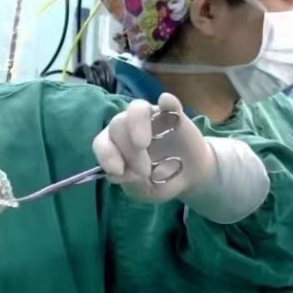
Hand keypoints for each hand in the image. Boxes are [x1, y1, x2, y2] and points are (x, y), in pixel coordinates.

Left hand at [93, 93, 214, 202]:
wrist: (190, 176)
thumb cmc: (159, 181)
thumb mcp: (145, 190)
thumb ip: (132, 183)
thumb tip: (120, 173)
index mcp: (115, 145)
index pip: (102, 143)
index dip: (106, 155)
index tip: (118, 171)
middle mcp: (128, 126)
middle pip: (117, 125)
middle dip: (127, 150)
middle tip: (144, 170)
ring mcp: (151, 118)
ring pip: (136, 108)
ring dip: (136, 124)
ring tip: (142, 143)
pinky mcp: (174, 114)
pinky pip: (169, 104)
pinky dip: (167, 102)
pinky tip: (166, 102)